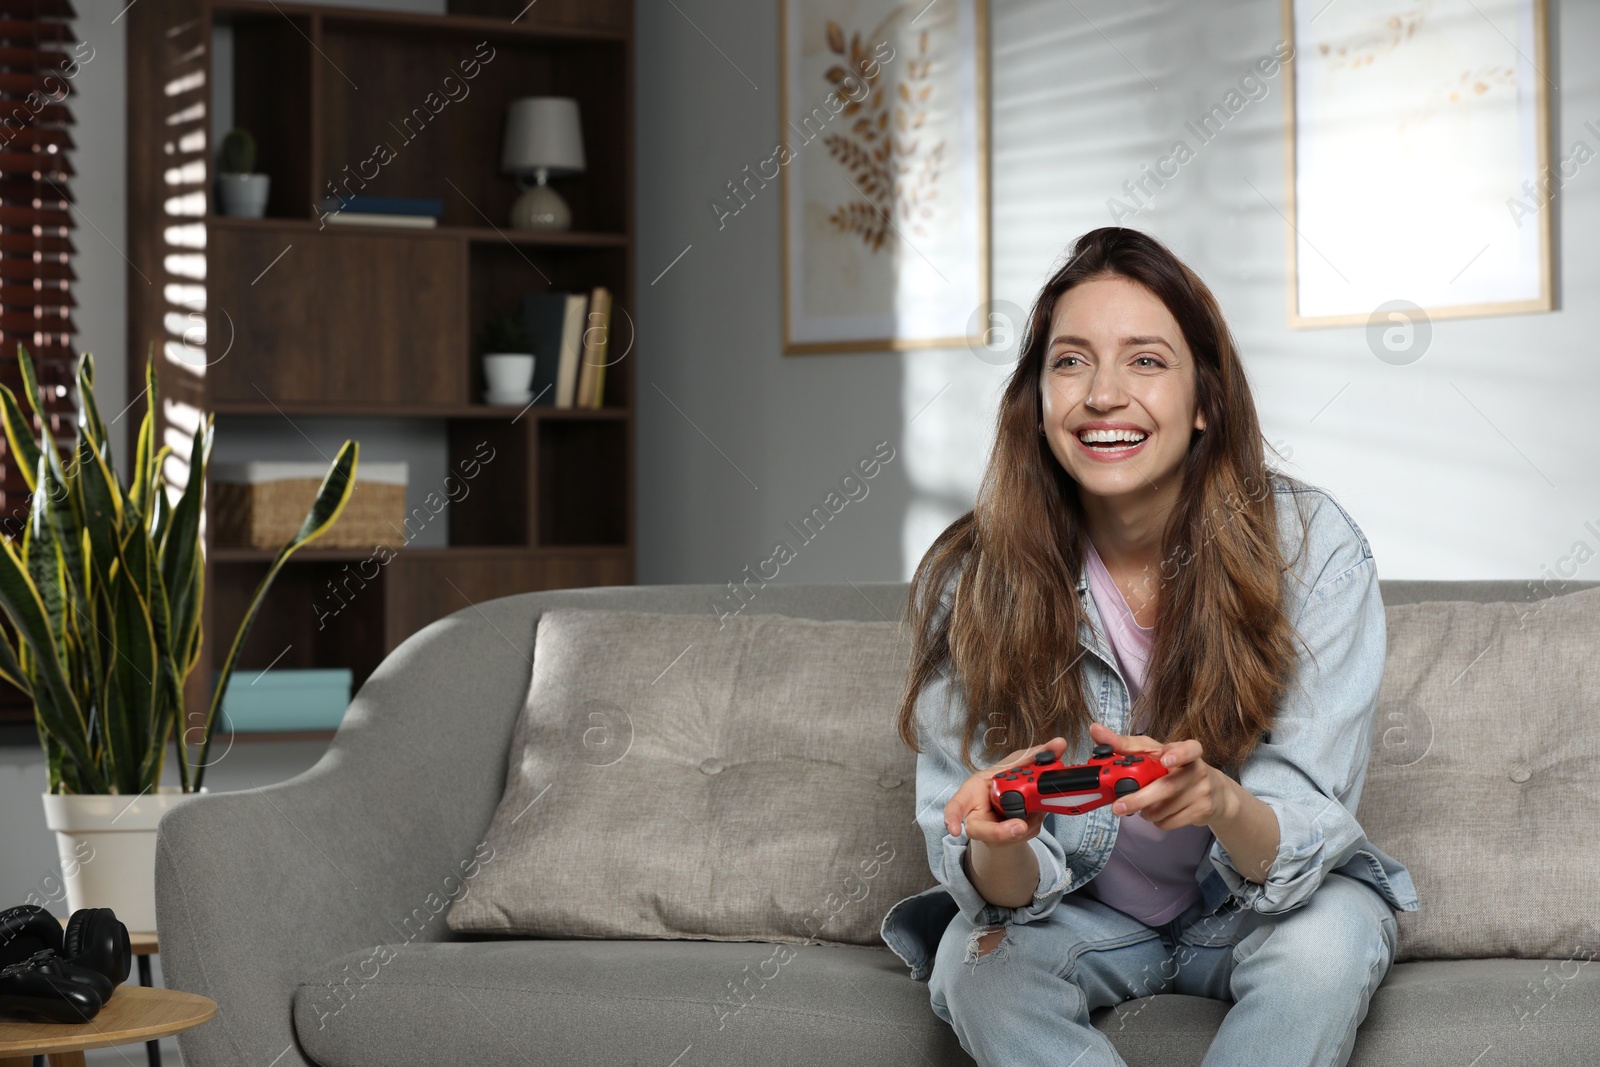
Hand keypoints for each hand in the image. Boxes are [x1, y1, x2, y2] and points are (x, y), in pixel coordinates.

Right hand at [943, 737, 1067, 847]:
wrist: (1010, 803)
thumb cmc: (1002, 782)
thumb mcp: (1015, 765)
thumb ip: (1035, 755)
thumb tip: (1059, 742)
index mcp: (972, 793)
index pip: (956, 806)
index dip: (951, 817)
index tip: (952, 829)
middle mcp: (977, 816)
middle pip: (984, 830)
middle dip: (1004, 831)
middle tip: (1021, 826)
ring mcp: (990, 833)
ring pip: (1008, 837)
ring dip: (1029, 823)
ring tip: (1039, 807)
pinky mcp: (1005, 842)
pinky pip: (1023, 837)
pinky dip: (1035, 824)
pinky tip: (1038, 812)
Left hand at [1088, 721, 1230, 829]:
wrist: (1212, 792)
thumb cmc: (1174, 768)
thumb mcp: (1153, 752)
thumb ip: (1124, 744)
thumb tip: (1095, 730)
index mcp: (1186, 751)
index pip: (1190, 748)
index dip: (1178, 754)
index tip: (1165, 759)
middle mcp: (1198, 770)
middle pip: (1166, 787)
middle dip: (1139, 799)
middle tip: (1118, 806)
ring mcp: (1202, 792)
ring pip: (1163, 809)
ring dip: (1146, 811)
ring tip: (1147, 803)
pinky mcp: (1202, 811)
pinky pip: (1169, 822)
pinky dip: (1157, 821)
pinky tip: (1160, 812)